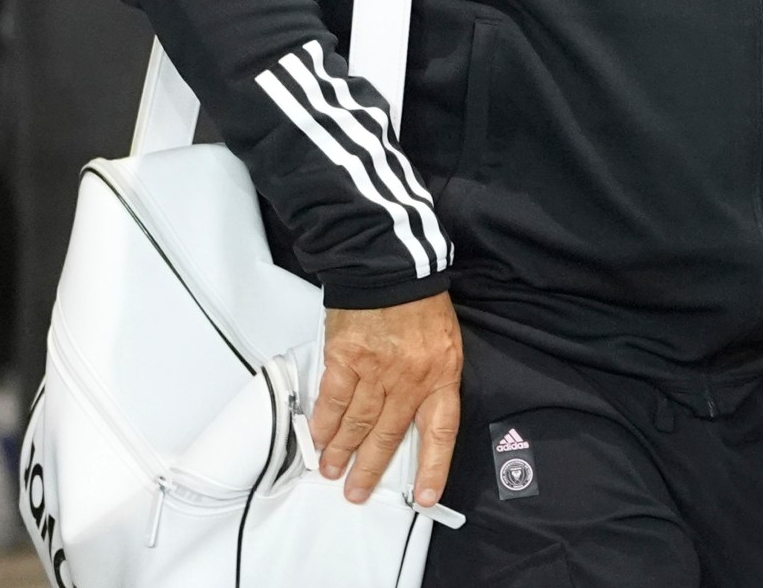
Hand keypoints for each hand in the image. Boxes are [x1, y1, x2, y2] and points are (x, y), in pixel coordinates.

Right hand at [310, 292, 462, 506]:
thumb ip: (432, 379)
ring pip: (357, 422)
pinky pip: (333, 399)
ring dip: (341, 451)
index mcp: (440, 376)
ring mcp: (376, 369)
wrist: (392, 267)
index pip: (440, 432)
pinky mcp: (346, 357)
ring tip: (330, 472)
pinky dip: (324, 422)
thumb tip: (415, 414)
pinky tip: (318, 438)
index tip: (425, 496)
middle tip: (356, 492)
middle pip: (388, 435)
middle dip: (370, 469)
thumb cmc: (420, 304)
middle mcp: (409, 379)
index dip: (433, 468)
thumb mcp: (444, 344)